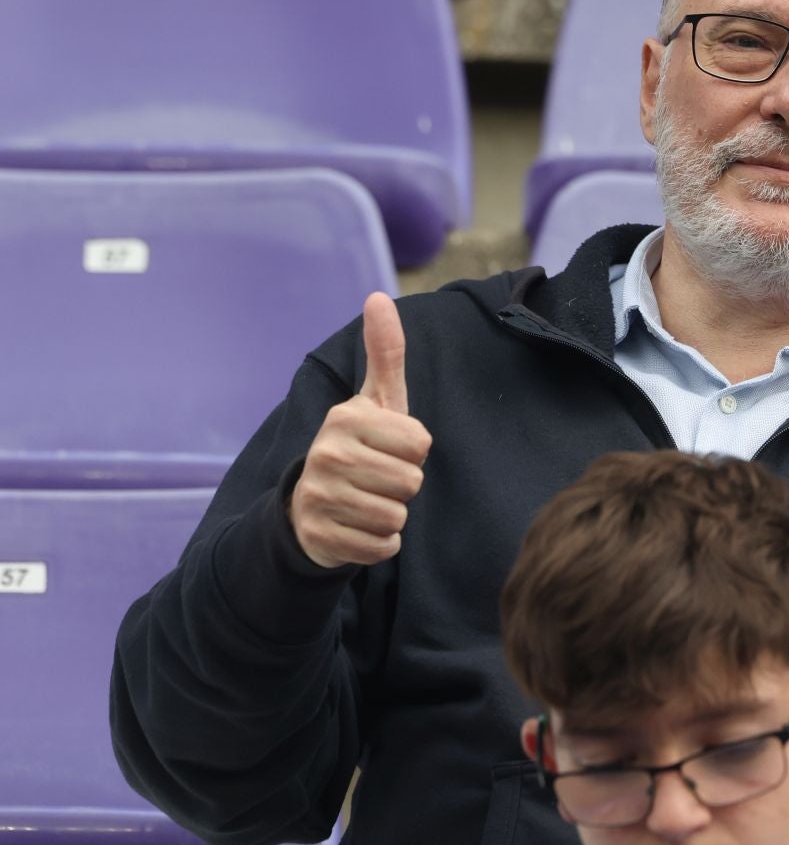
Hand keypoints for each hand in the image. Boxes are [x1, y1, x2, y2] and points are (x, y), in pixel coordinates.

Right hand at [289, 292, 431, 568]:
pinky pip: (383, 547)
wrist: (311, 506)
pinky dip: (381, 544)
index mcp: (345, 418)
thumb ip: (385, 353)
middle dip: (403, 485)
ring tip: (367, 500)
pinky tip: (360, 527)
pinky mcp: (320, 537)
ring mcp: (318, 496)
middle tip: (377, 478)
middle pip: (412, 483)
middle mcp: (326, 454)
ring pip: (397, 516)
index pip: (421, 443)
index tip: (389, 448)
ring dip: (392, 515)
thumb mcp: (376, 400)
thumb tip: (380, 296)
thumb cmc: (360, 446)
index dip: (414, 451)